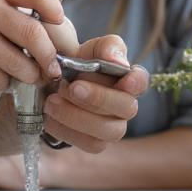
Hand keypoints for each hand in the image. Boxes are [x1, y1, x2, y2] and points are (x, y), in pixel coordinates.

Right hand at [0, 0, 66, 89]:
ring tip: (20, 76)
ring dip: (26, 76)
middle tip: (51, 68)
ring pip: (21, 63)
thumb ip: (4, 4)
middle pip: (36, 34)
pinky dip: (2, 84)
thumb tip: (48, 28)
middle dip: (49, 57)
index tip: (58, 26)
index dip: (56, 12)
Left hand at [41, 35, 149, 152]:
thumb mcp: (90, 49)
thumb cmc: (79, 65)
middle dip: (99, 98)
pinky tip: (50, 117)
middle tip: (72, 87)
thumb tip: (118, 61)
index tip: (126, 79)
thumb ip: (107, 47)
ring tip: (52, 101)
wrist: (54, 85)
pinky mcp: (97, 142)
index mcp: (127, 79)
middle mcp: (125, 105)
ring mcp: (113, 127)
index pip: (141, 80)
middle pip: (126, 108)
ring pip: (108, 131)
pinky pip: (89, 143)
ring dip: (77, 116)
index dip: (136, 82)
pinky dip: (66, 130)